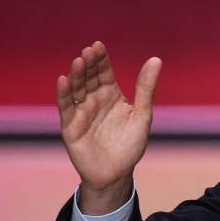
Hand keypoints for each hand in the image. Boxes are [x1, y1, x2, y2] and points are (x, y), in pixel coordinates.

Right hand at [56, 41, 161, 214]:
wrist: (117, 175)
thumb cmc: (130, 146)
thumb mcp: (142, 115)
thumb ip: (146, 88)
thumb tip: (156, 59)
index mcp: (111, 96)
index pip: (103, 73)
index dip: (101, 60)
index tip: (98, 46)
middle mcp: (94, 101)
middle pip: (89, 78)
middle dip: (88, 65)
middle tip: (89, 51)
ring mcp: (81, 113)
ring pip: (77, 90)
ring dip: (76, 75)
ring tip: (79, 61)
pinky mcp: (71, 127)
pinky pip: (66, 108)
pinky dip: (64, 94)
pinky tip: (63, 81)